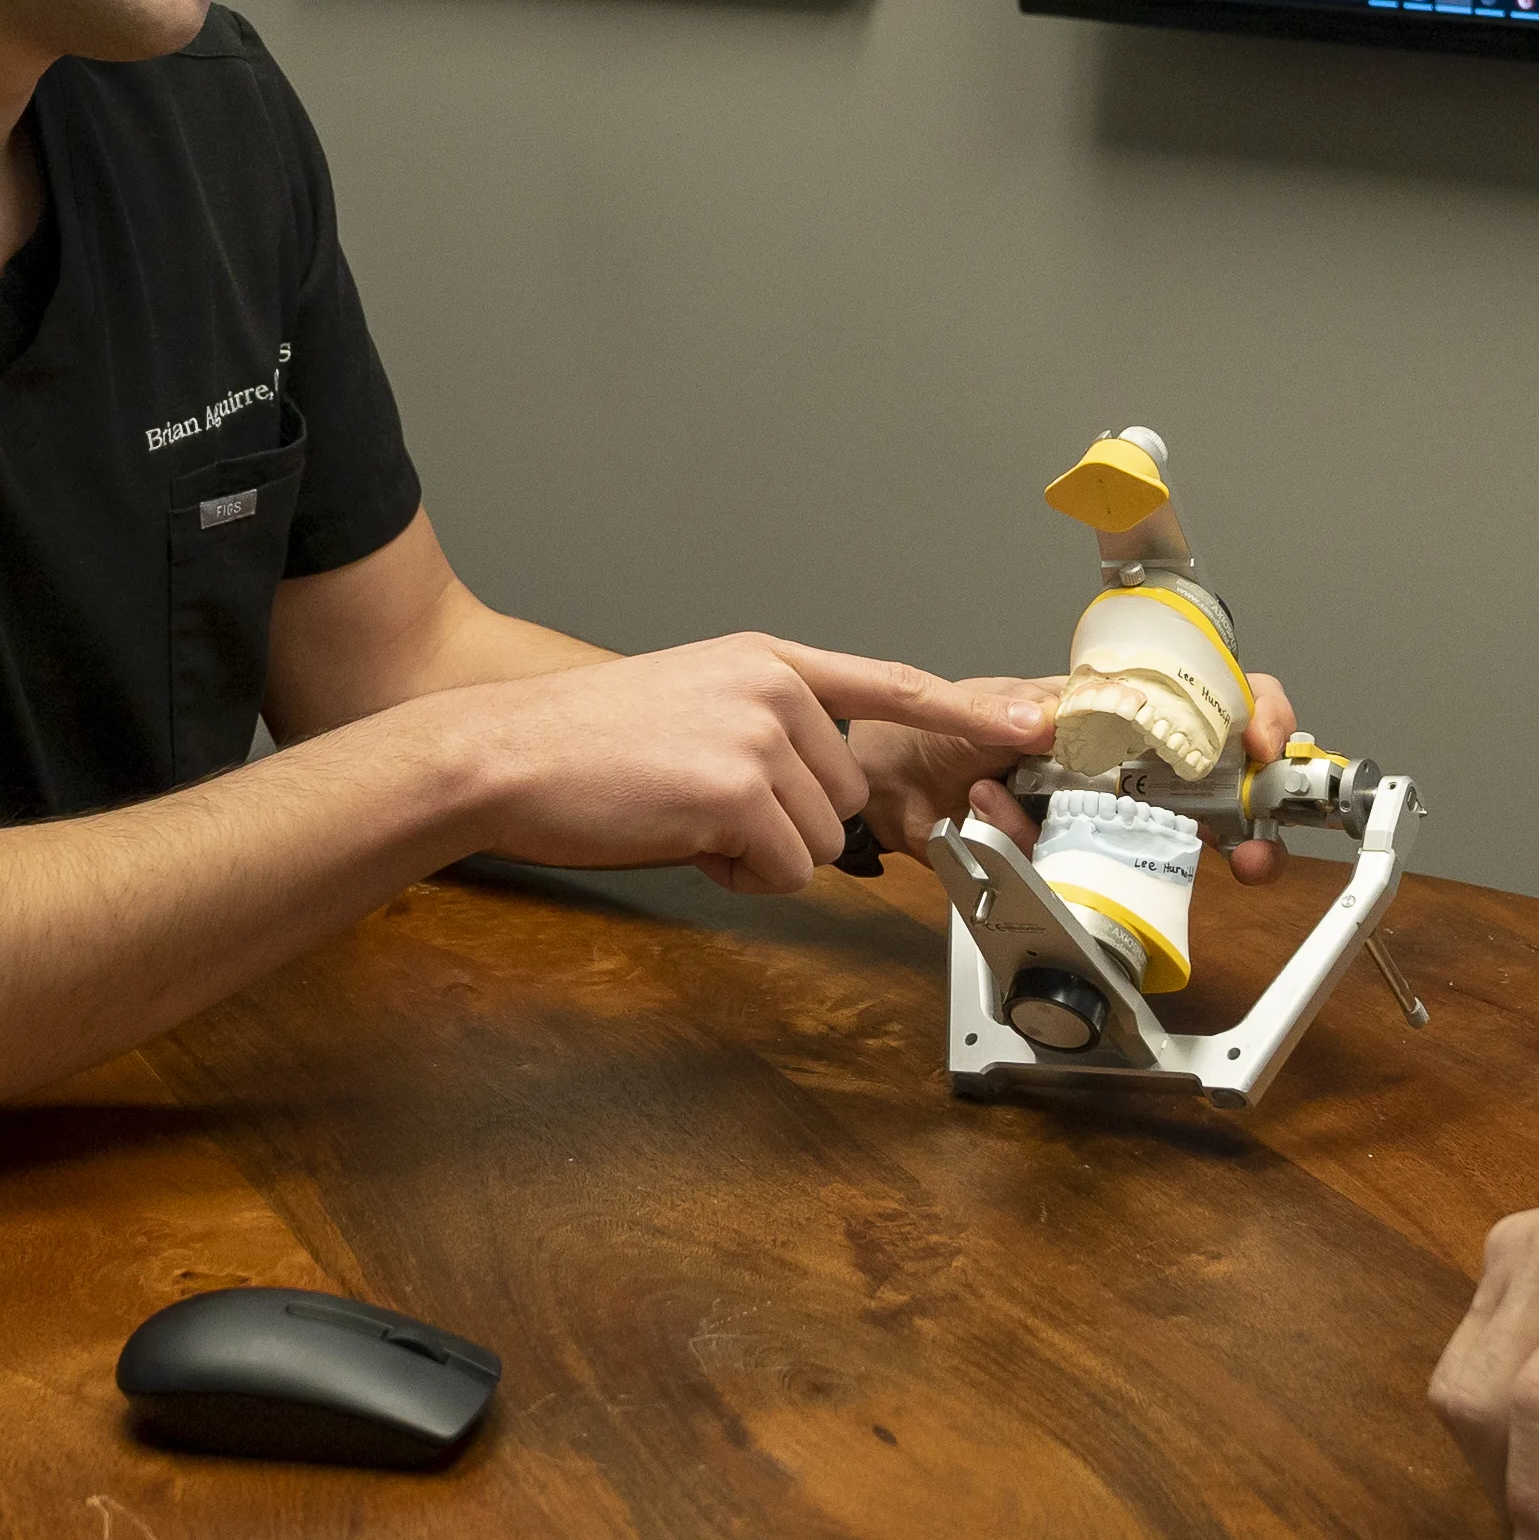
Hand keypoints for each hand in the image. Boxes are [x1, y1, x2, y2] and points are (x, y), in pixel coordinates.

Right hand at [444, 635, 1045, 897]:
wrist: (505, 753)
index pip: (886, 681)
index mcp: (767, 661)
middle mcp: (775, 689)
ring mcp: (760, 737)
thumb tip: (817, 798)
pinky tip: (684, 843)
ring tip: (687, 821)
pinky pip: (787, 871)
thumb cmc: (586, 746)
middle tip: (709, 811)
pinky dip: (742, 877)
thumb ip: (767, 729)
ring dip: (764, 856)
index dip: (965, 707)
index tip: (1033, 721)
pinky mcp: (737, 793)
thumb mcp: (693, 704)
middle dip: (792, 826)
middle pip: (850, 796)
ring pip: (823, 841)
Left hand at [850, 668, 1303, 876]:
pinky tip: (988, 814)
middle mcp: (1115, 761)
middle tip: (1251, 852)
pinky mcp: (1063, 857)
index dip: (1251, 715)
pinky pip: (1078, 868)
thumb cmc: (935, 725)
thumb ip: (1021, 708)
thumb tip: (1059, 716)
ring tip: (1060, 829)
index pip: (1206, 698)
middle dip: (1245, 817)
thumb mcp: (983, 704)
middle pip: (1212, 784)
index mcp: (1111, 709)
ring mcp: (1095, 813)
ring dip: (1140, 851)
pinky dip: (1032, 844)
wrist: (884, 779)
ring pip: (1157, 841)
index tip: (1261, 746)